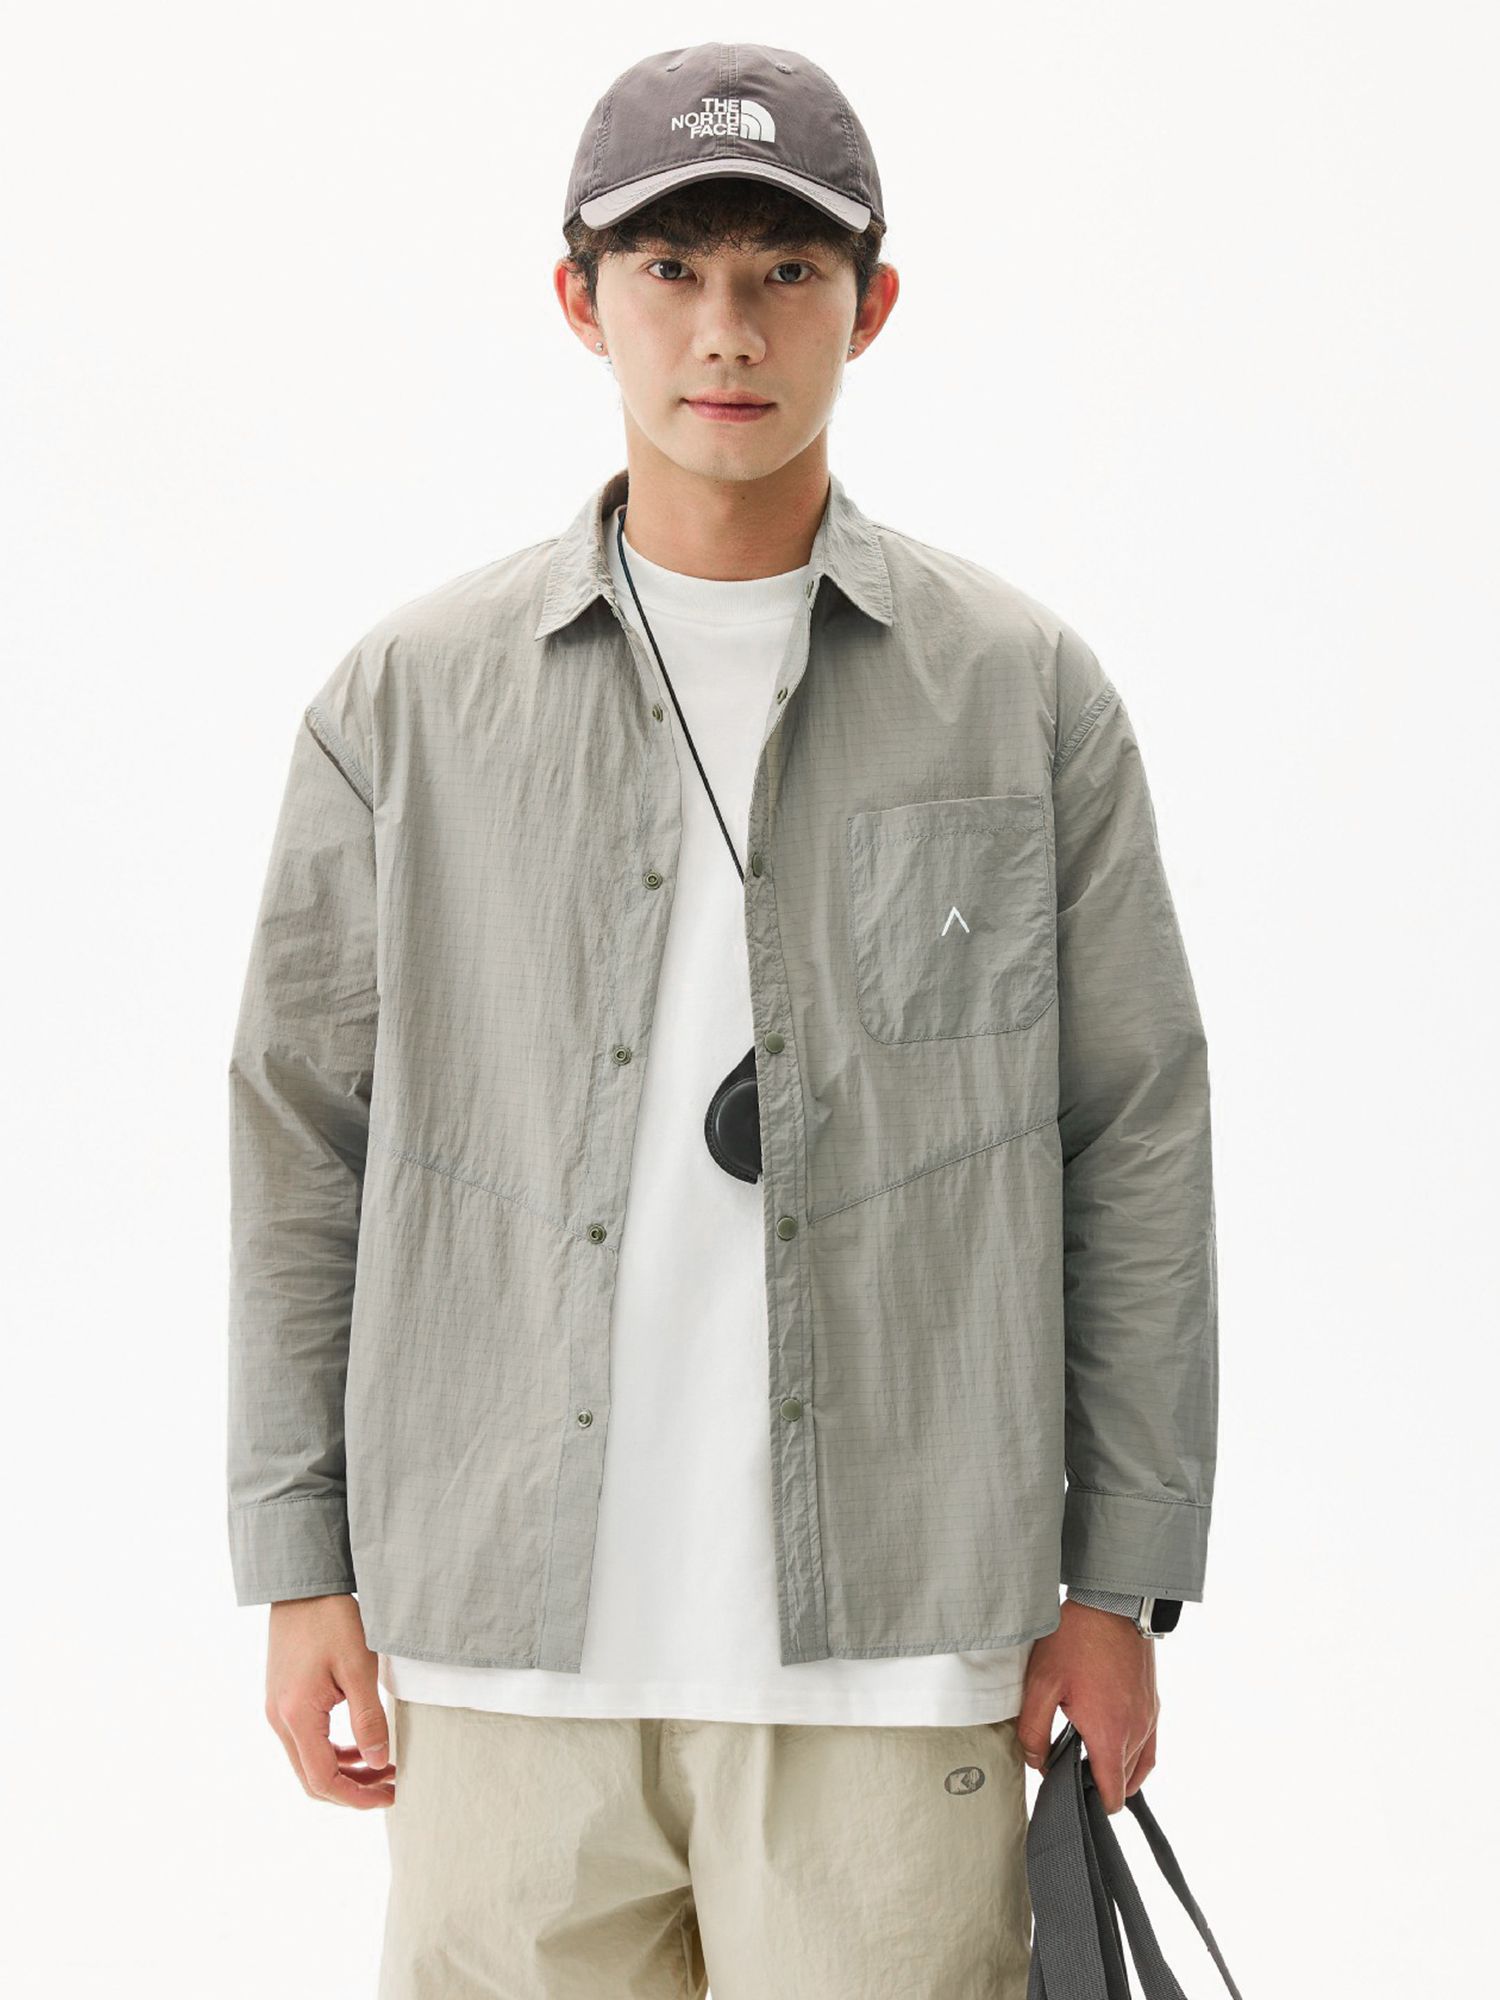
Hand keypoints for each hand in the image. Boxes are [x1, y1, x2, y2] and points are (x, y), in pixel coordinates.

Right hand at [264, 1594, 396, 1808]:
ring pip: (308, 1762)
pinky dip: (332, 1751)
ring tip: (383, 1767)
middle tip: (391, 1786)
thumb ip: (369, 1719)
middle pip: (312, 1779)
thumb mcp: (359, 1668)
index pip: (323, 1779)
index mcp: (296, 1716)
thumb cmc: (332, 1620)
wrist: (302, 1586)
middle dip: (353, 1789)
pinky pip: (305, 1741)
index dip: (357, 1797)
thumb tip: (379, 1762)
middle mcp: (279, 1720)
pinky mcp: (282, 1700)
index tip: (390, 1795)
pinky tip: (360, 1745)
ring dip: (344, 1771)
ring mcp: (277, 1711)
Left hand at [1014, 1599, 1159, 1812]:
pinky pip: (1149, 1746)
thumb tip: (1037, 1762)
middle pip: (1124, 1783)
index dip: (1091, 1802)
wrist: (1111, 1604)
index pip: (1112, 1795)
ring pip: (1138, 1766)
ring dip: (1116, 1770)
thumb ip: (1033, 1730)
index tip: (1068, 1790)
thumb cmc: (1076, 1640)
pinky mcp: (1153, 1703)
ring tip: (1086, 1757)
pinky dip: (1133, 1756)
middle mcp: (1137, 1731)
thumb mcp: (1041, 1683)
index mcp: (1110, 1734)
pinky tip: (1113, 1746)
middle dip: (1098, 1785)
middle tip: (1068, 1767)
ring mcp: (1149, 1718)